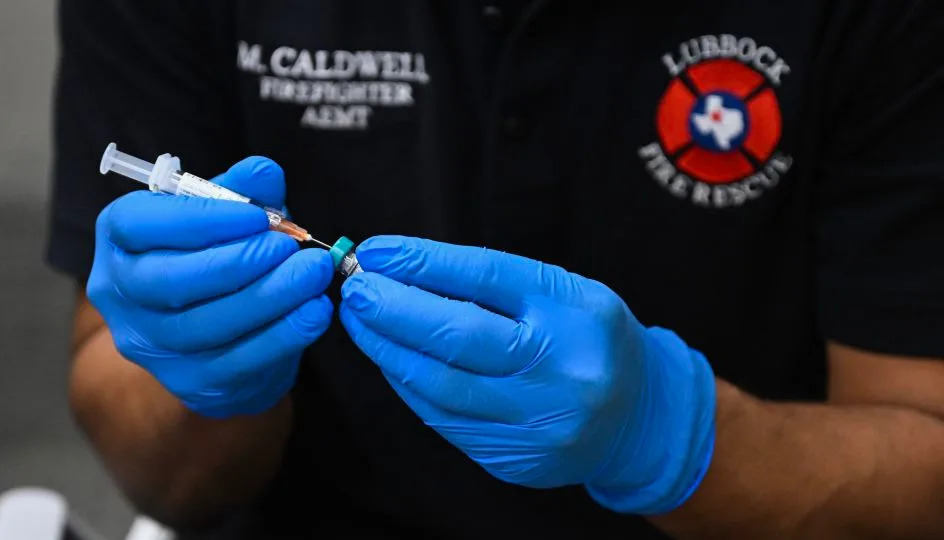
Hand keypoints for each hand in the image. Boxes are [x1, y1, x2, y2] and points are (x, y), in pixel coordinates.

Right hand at [87, 157, 333, 418]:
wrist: (223, 336)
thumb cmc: (221, 257)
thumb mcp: (231, 215)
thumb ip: (244, 191)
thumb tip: (263, 173)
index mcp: (120, 240)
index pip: (139, 226)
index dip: (201, 219)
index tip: (258, 215)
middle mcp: (120, 294)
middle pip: (171, 281)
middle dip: (240, 262)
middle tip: (292, 246)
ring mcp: (150, 345)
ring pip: (205, 325)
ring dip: (269, 297)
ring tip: (313, 273)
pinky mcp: (189, 383)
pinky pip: (236, 361)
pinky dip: (283, 335)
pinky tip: (314, 311)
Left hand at [339, 236, 715, 513]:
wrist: (639, 418)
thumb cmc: (588, 339)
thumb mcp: (560, 292)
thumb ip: (489, 281)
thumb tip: (400, 266)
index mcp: (577, 311)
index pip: (487, 277)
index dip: (423, 262)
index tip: (376, 251)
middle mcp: (564, 369)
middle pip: (460, 337)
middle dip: (395, 309)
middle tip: (356, 288)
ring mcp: (541, 421)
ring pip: (443, 387)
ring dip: (389, 351)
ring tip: (361, 321)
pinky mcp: (518, 459)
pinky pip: (446, 420)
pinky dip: (410, 386)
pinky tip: (390, 360)